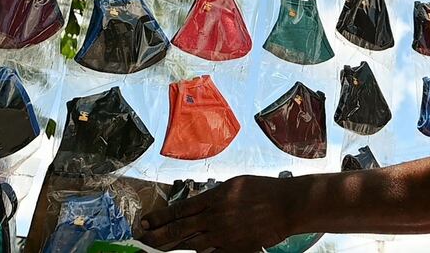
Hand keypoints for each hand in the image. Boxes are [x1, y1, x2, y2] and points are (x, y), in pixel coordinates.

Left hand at [138, 175, 292, 251]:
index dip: (159, 217)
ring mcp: (224, 235)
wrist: (287, 206)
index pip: (179, 209)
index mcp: (215, 197)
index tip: (145, 222)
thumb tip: (197, 205)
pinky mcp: (234, 249)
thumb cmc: (264, 190)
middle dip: (157, 235)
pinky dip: (200, 252)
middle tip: (142, 239)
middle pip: (179, 230)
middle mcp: (215, 217)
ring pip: (191, 245)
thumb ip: (214, 196)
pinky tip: (191, 251)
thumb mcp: (236, 185)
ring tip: (159, 247)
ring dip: (173, 246)